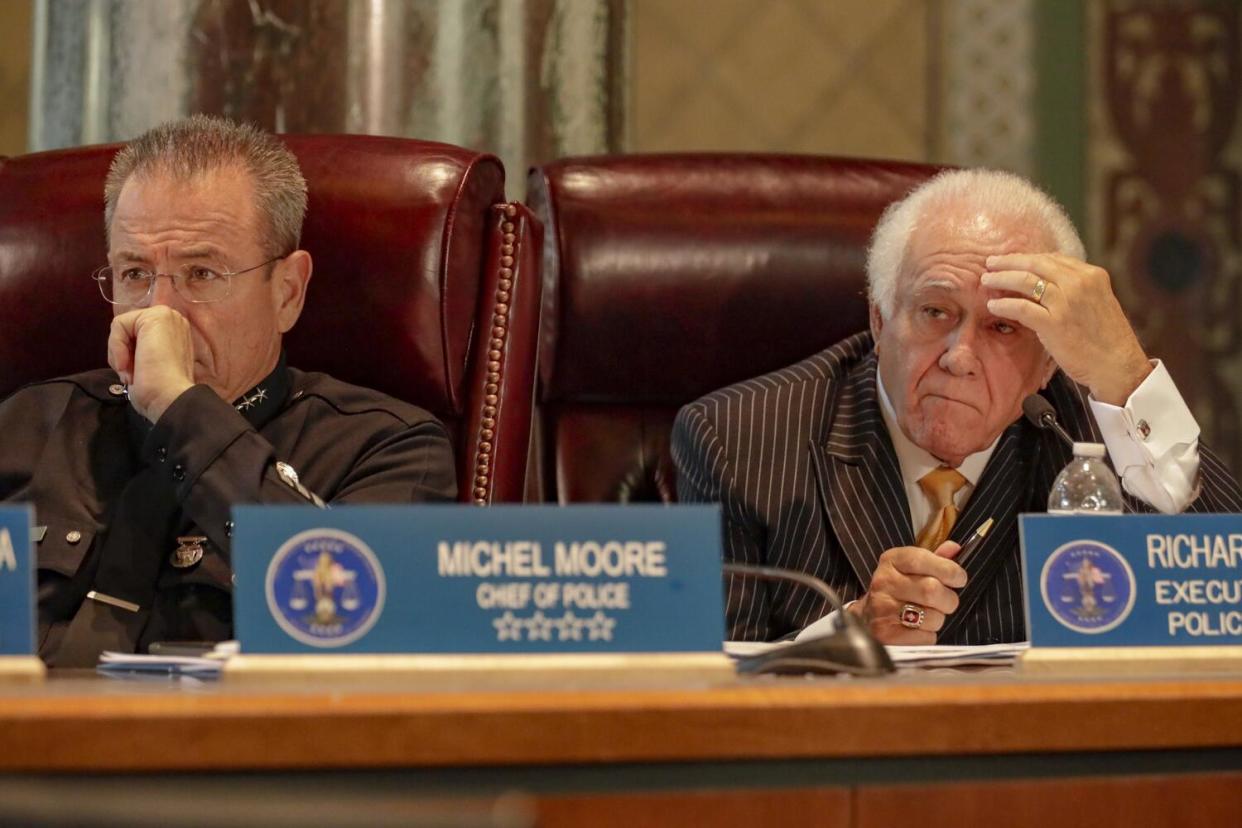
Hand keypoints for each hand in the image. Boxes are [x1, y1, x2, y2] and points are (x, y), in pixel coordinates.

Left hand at [107, 306, 195, 421]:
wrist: (170, 399)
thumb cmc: (161, 391)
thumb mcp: (150, 364)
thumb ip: (143, 348)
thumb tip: (126, 346)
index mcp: (176, 333)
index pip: (137, 333)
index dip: (130, 354)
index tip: (136, 375)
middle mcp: (174, 320)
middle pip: (128, 329)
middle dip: (123, 352)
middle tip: (132, 374)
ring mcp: (167, 316)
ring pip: (122, 327)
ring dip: (119, 353)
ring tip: (132, 372)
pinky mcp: (154, 317)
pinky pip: (118, 325)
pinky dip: (116, 347)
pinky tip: (126, 364)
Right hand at [848, 541, 964, 643]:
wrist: (867, 616)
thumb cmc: (897, 589)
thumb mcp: (912, 568)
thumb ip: (935, 558)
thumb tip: (955, 548)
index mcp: (892, 561)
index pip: (921, 559)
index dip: (947, 569)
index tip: (959, 578)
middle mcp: (884, 582)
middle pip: (931, 590)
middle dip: (948, 599)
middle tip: (945, 601)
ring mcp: (883, 609)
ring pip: (932, 617)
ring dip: (938, 619)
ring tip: (927, 615)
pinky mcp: (887, 634)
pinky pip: (926, 637)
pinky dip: (928, 636)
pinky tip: (916, 629)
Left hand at [982, 253, 1152, 404]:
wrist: (1117, 365)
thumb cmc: (1105, 338)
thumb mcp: (1095, 302)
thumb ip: (1075, 288)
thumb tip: (1044, 281)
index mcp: (1091, 275)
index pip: (1052, 257)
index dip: (1026, 257)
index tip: (1010, 260)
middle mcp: (1079, 283)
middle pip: (1035, 263)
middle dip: (1008, 262)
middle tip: (989, 263)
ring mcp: (1066, 302)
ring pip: (1024, 280)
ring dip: (1001, 279)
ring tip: (986, 281)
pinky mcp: (1054, 323)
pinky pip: (1021, 307)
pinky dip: (1003, 304)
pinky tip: (992, 306)